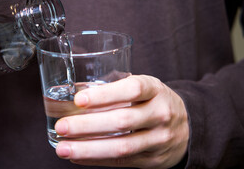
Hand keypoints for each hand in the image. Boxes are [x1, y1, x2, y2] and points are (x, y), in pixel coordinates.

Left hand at [55, 75, 188, 168]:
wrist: (188, 126)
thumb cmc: (154, 101)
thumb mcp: (143, 87)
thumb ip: (116, 89)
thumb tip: (74, 96)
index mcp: (155, 90)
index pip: (132, 89)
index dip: (105, 95)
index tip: (78, 100)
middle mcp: (160, 114)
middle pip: (122, 121)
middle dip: (87, 125)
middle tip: (61, 126)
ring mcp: (159, 139)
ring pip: (121, 147)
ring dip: (88, 149)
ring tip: (63, 148)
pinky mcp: (153, 160)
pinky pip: (121, 162)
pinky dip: (96, 159)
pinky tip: (76, 156)